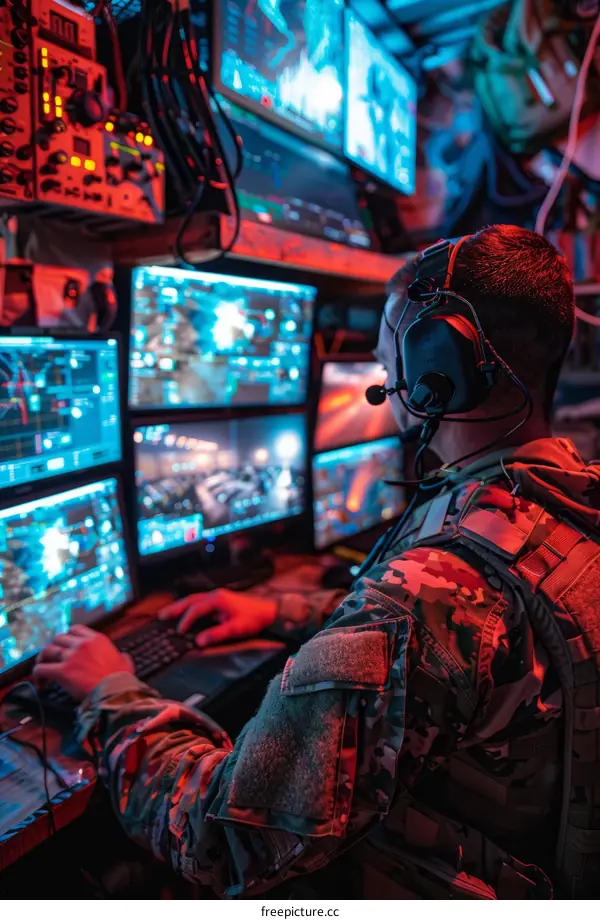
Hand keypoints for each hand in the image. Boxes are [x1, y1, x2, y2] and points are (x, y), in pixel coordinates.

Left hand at [33, 624, 134, 701]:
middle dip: (54, 647)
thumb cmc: (121, 680)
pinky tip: (40, 682)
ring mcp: (71, 657)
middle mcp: (82, 644)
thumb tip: (124, 656)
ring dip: (43, 658)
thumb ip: (122, 656)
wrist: (115, 692)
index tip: (66, 645)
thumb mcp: (126, 662)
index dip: (68, 636)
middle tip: (53, 658)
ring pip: (47, 650)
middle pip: (59, 638)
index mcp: (97, 639)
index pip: (75, 629)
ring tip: (43, 668)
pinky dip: (38, 674)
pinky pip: (42, 668)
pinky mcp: (62, 671)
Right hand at [158, 588, 276, 647]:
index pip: (195, 610)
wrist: (271, 609)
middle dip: (175, 608)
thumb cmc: (255, 618)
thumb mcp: (236, 628)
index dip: (186, 621)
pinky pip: (202, 600)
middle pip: (191, 599)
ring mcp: (219, 596)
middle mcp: (216, 595)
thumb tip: (199, 641)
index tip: (179, 632)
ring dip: (182, 605)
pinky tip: (188, 612)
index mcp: (217, 599)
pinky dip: (191, 605)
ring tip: (169, 612)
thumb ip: (216, 634)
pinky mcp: (223, 599)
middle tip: (161, 615)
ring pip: (195, 598)